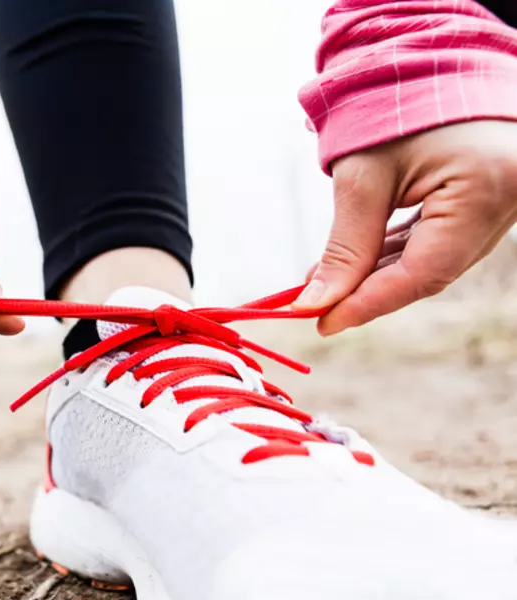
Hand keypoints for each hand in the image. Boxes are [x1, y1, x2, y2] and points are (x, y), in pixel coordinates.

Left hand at [294, 120, 516, 334]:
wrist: (430, 65)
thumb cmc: (394, 109)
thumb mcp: (363, 176)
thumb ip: (346, 244)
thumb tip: (317, 302)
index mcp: (483, 191)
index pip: (423, 272)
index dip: (369, 304)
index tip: (321, 322)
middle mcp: (504, 206)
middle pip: (430, 273)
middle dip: (367, 292)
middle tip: (314, 306)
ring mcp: (499, 208)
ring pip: (431, 262)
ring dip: (376, 277)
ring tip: (323, 282)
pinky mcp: (482, 205)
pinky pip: (437, 244)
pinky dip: (394, 257)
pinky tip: (353, 264)